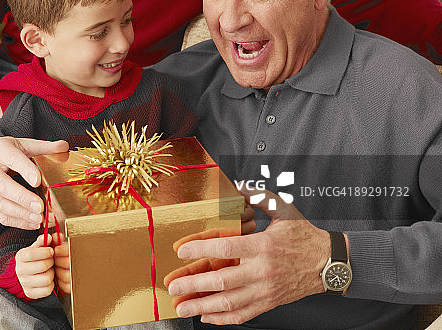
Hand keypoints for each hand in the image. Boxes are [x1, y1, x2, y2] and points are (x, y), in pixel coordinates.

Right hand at [0, 136, 68, 228]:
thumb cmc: (7, 152)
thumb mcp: (25, 145)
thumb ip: (45, 147)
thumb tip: (64, 147)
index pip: (12, 159)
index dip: (25, 170)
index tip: (38, 181)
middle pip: (2, 186)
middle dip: (23, 198)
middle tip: (41, 207)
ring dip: (21, 214)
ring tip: (39, 219)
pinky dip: (16, 221)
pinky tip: (31, 223)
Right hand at [15, 233, 70, 298]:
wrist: (27, 273)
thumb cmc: (34, 258)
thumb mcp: (37, 247)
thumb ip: (43, 241)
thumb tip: (49, 237)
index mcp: (20, 256)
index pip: (32, 254)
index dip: (45, 252)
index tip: (51, 251)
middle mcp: (20, 270)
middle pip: (42, 266)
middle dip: (51, 262)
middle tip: (51, 261)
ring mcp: (24, 283)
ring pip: (46, 279)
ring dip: (51, 274)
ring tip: (50, 270)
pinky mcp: (30, 293)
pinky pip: (46, 290)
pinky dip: (51, 285)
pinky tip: (48, 280)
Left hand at [165, 188, 329, 325]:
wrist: (330, 263)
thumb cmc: (305, 236)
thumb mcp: (283, 210)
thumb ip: (258, 197)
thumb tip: (237, 187)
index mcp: (263, 246)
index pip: (226, 247)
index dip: (201, 249)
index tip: (181, 250)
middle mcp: (262, 271)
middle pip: (222, 280)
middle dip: (194, 284)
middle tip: (173, 285)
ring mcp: (265, 290)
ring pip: (229, 303)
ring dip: (202, 306)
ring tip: (182, 307)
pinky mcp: (269, 302)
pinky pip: (243, 315)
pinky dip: (222, 318)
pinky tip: (206, 317)